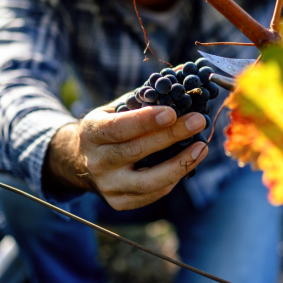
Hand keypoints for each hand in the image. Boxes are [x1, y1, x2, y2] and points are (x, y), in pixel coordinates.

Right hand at [44, 103, 207, 209]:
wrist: (80, 161)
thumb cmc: (107, 129)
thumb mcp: (113, 110)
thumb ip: (142, 100)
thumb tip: (181, 80)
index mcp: (92, 133)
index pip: (118, 128)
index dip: (145, 121)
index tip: (172, 112)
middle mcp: (97, 162)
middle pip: (137, 151)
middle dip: (171, 136)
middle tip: (198, 121)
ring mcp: (108, 186)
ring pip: (148, 181)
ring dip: (180, 164)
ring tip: (202, 147)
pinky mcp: (120, 202)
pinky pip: (153, 194)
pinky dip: (174, 179)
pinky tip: (189, 162)